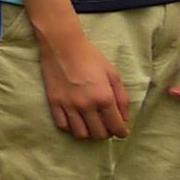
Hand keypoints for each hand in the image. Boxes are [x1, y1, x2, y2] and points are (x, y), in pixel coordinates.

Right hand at [38, 22, 130, 140]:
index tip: (122, 132)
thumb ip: (122, 98)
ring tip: (92, 124)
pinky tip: (76, 120)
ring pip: (81, 134)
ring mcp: (68, 105)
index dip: (122, 132)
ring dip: (89, 133)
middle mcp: (86, 105)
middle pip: (99, 134)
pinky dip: (71, 127)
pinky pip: (63, 125)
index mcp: (104, 97)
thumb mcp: (113, 74)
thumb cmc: (91, 57)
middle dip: (107, 134)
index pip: (116, 126)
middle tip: (107, 127)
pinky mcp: (54, 103)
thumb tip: (125, 118)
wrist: (63, 45)